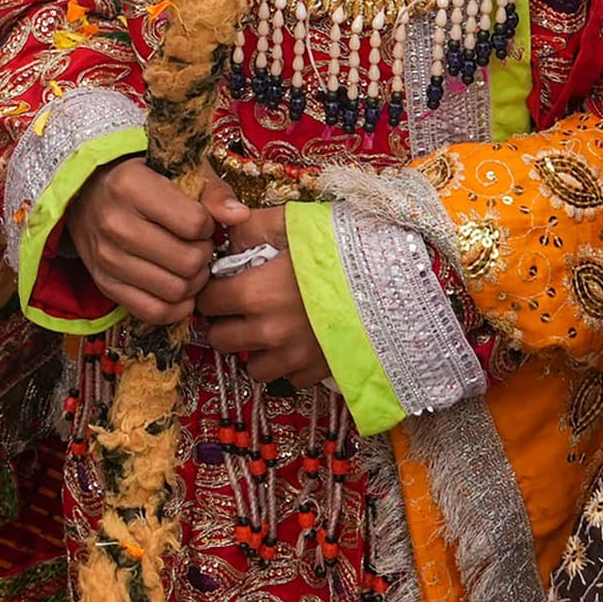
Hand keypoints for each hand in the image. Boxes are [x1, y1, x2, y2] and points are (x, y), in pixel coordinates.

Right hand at [62, 157, 216, 327]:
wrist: (88, 191)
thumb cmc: (142, 176)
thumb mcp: (179, 169)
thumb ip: (213, 191)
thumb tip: (240, 216)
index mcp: (131, 186)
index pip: (194, 223)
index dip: (207, 225)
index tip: (200, 220)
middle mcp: (114, 223)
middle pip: (186, 262)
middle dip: (203, 256)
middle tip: (199, 246)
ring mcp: (106, 257)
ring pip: (173, 291)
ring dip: (193, 283)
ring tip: (189, 265)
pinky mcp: (104, 283)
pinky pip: (152, 312)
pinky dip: (175, 308)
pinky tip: (181, 290)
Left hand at [194, 195, 329, 387]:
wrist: (395, 278)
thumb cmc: (340, 246)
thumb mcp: (292, 222)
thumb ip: (249, 224)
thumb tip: (223, 225)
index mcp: (254, 292)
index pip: (207, 301)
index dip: (213, 290)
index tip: (225, 284)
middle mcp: (268, 331)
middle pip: (220, 340)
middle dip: (227, 323)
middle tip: (244, 307)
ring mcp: (293, 356)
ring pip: (252, 367)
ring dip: (256, 350)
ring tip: (272, 328)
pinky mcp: (317, 372)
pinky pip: (288, 379)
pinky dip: (289, 364)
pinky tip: (300, 341)